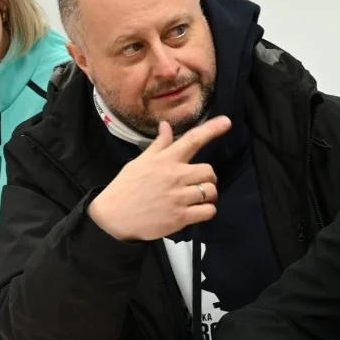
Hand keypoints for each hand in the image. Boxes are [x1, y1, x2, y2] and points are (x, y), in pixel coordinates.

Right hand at [88, 116, 230, 240]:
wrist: (113, 216)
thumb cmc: (127, 187)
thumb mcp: (140, 162)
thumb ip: (159, 146)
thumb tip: (166, 126)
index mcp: (165, 160)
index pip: (192, 140)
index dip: (212, 130)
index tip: (227, 122)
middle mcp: (174, 176)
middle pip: (209, 171)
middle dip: (208, 178)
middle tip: (197, 183)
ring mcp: (178, 198)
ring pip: (211, 191)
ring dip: (208, 195)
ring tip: (196, 198)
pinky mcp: (180, 217)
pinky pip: (208, 211)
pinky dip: (207, 211)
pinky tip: (196, 210)